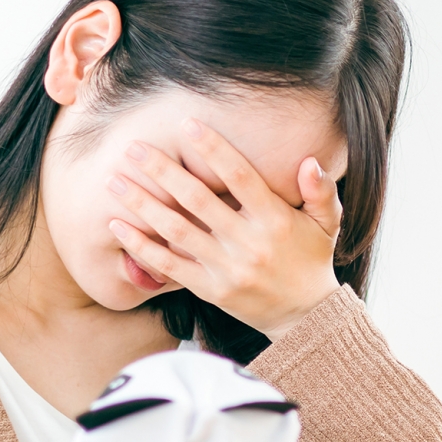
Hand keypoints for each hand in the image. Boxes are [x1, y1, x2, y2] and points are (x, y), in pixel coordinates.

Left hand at [107, 120, 340, 339]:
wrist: (307, 317)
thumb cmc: (312, 260)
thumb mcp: (327, 224)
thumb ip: (321, 191)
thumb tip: (310, 162)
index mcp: (275, 221)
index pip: (241, 177)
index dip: (214, 150)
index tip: (188, 125)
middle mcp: (248, 244)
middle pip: (198, 200)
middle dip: (163, 171)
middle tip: (134, 148)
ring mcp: (227, 269)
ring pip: (177, 231)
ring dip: (143, 204)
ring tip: (115, 181)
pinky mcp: (211, 290)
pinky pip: (170, 266)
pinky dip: (142, 246)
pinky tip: (117, 226)